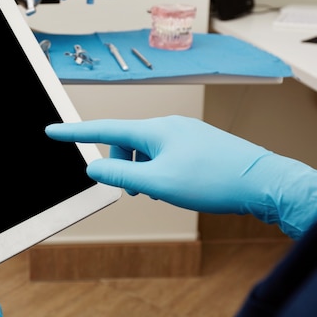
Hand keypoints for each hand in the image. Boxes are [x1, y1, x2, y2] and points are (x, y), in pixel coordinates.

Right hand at [45, 115, 316, 238]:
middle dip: (122, 165)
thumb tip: (94, 167)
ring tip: (160, 191)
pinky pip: (164, 152)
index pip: (104, 128)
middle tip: (134, 191)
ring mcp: (183, 132)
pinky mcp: (196, 142)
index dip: (75, 132)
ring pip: (146, 149)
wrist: (263, 181)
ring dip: (142, 170)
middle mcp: (167, 125)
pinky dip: (158, 168)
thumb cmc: (214, 180)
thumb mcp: (158, 183)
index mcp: (154, 130)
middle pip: (126, 142)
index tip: (52, 131)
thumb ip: (120, 174)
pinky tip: (175, 185)